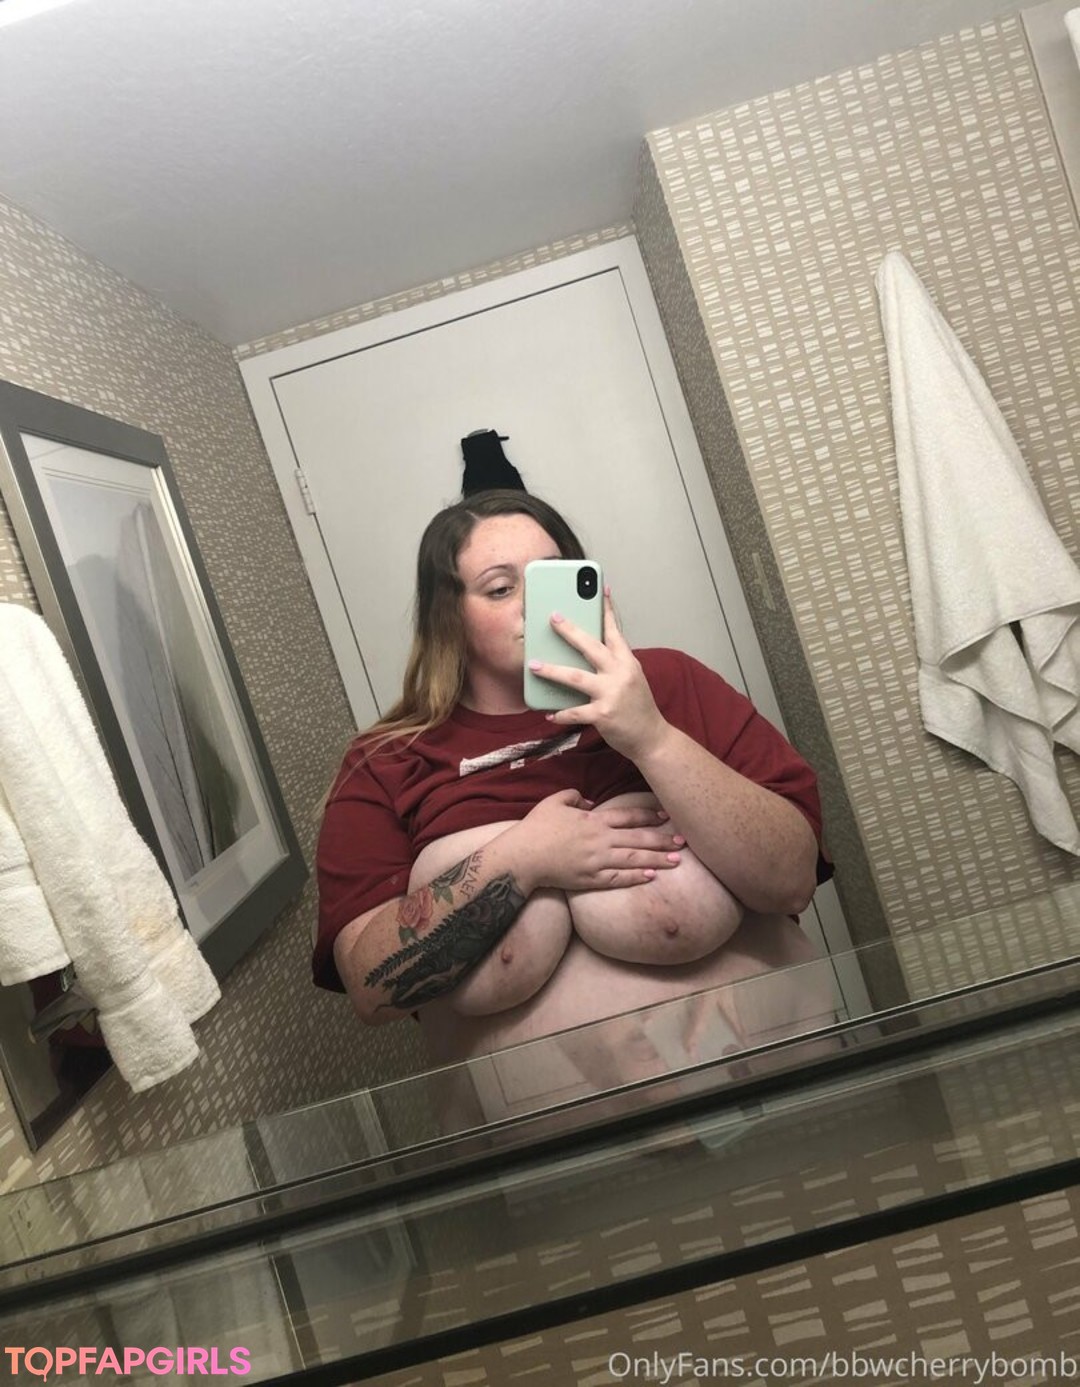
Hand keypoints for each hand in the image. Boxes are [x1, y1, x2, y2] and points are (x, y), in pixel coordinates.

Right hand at [508, 788, 682, 892]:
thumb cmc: (536, 827)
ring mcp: (597, 862)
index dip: (649, 816)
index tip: (666, 817)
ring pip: (634, 860)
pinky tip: (651, 876)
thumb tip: (591, 803)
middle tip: (683, 842)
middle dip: (662, 841)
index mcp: (593, 820)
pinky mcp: (590, 880)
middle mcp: (600, 841)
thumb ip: (575, 796)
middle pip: (638, 840)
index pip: (628, 817)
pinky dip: (636, 877)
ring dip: (657, 860)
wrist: (522, 858)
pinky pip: (618, 879)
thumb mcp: (555, 801)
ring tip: (676, 861)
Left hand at [527, 586, 668, 761]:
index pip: (615, 631)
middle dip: (570, 631)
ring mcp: (611, 693)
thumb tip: (586, 652)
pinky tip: (548, 713)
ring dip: (552, 670)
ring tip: (533, 665)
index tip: (601, 588)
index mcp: (628, 662)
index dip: (607, 609)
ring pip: (575, 677)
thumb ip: (613, 664)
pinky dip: (560, 713)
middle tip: (552, 617)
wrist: (652, 738)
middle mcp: (620, 673)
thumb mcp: (632, 679)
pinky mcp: (603, 714)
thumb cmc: (638, 707)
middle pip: (591, 646)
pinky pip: (575, 711)